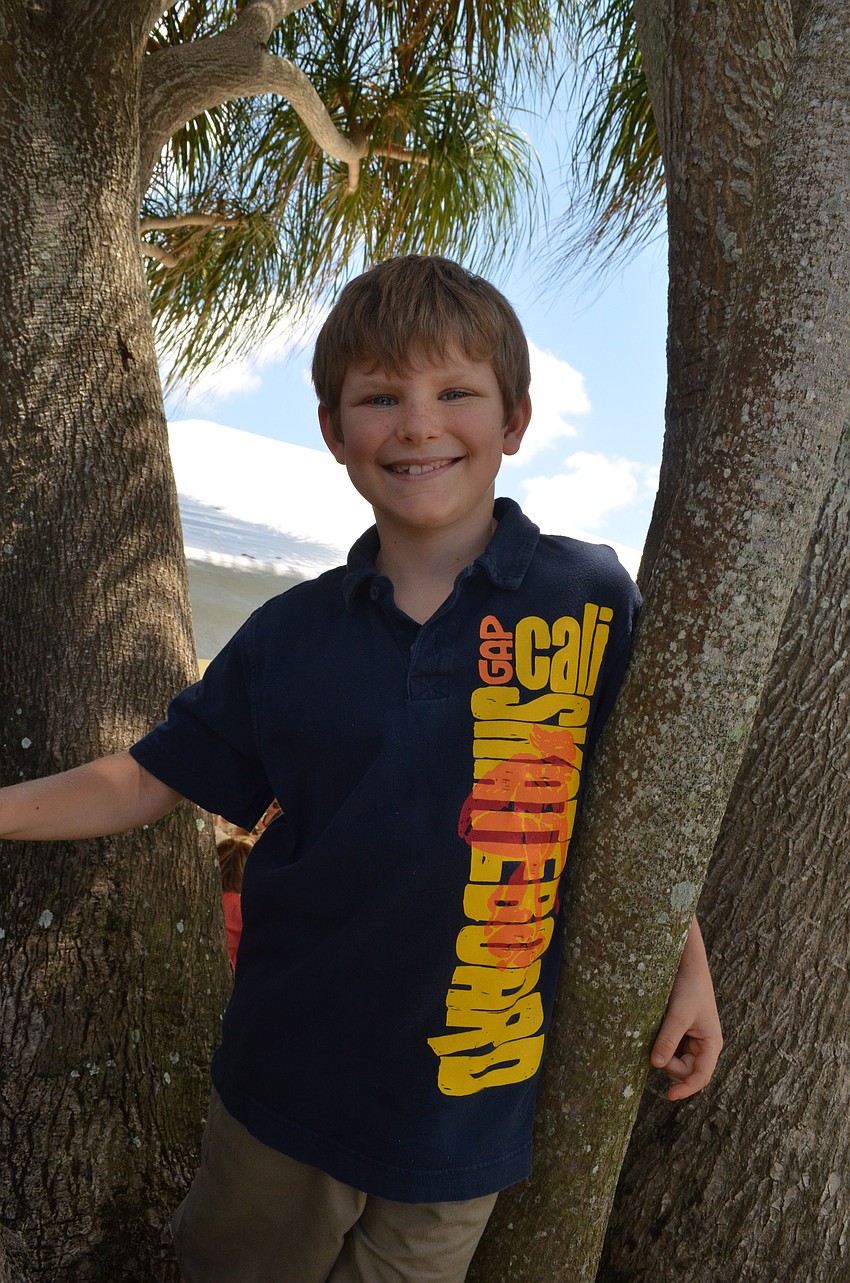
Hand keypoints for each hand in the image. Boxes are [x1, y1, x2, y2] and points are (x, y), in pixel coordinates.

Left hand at [650, 916, 722, 1100]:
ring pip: (674, 1060)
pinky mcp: (680, 1032)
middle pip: (684, 1071)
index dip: (686, 1089)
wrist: (685, 962)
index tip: (668, 1096)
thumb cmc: (688, 987)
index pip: (700, 1076)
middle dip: (669, 1063)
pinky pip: (669, 1048)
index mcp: (711, 1044)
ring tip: (659, 1029)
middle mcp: (704, 1045)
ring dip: (664, 1052)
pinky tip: (656, 1029)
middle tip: (657, 1043)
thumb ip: (668, 1039)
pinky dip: (661, 1044)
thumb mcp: (677, 1014)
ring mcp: (692, 1040)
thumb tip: (656, 1065)